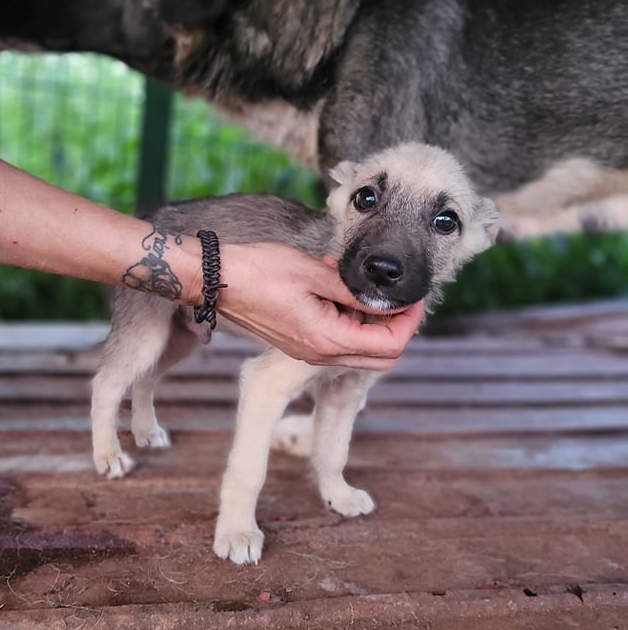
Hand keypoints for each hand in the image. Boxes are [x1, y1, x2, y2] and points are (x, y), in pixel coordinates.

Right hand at [217, 241, 423, 368]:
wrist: (216, 280)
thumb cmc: (260, 271)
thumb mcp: (316, 274)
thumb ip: (357, 292)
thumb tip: (390, 300)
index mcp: (328, 340)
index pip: (390, 346)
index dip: (409, 322)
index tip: (413, 298)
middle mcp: (320, 355)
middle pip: (380, 357)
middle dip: (396, 327)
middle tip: (397, 296)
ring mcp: (309, 353)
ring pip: (360, 350)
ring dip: (369, 322)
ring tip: (356, 283)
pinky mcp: (300, 343)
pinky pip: (338, 341)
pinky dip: (348, 319)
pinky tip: (335, 287)